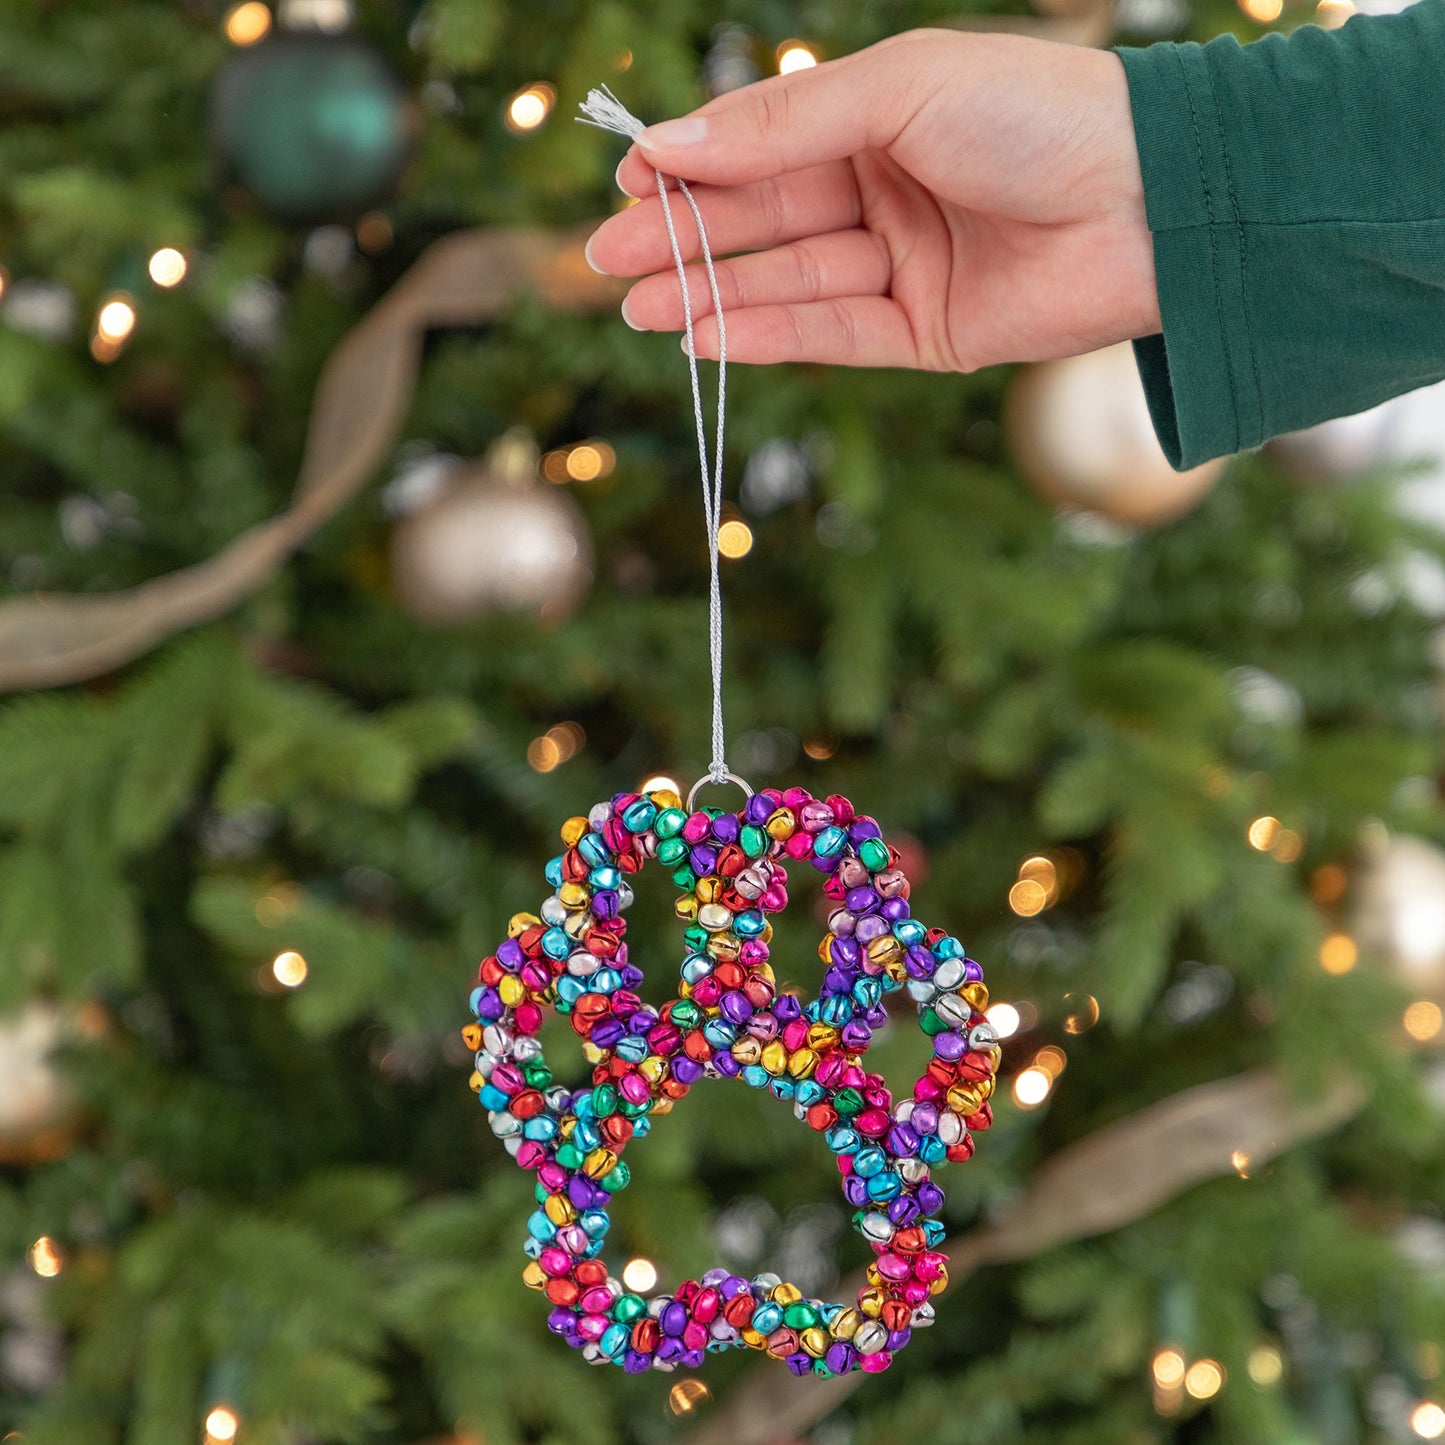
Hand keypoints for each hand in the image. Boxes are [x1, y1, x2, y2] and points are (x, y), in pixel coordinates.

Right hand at [583, 28, 1159, 371]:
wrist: (1152, 201)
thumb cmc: (1036, 113)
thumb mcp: (896, 93)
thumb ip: (781, 128)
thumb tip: (667, 143)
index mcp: (882, 119)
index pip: (763, 148)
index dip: (694, 168)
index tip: (628, 183)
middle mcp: (888, 193)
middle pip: (764, 220)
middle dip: (685, 239)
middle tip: (605, 261)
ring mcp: (906, 267)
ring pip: (789, 283)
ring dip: (713, 295)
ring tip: (639, 307)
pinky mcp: (927, 335)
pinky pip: (833, 335)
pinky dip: (769, 336)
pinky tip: (706, 336)